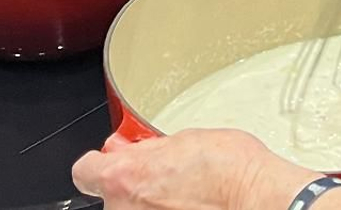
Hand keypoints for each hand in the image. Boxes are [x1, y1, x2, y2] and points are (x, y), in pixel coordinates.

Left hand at [72, 128, 316, 209]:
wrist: (256, 199)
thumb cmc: (228, 169)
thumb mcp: (182, 139)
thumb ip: (146, 148)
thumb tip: (128, 149)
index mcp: (124, 177)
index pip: (85, 170)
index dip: (101, 162)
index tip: (115, 158)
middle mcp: (124, 209)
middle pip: (112, 194)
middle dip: (133, 183)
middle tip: (164, 174)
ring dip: (150, 202)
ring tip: (183, 193)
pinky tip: (189, 204)